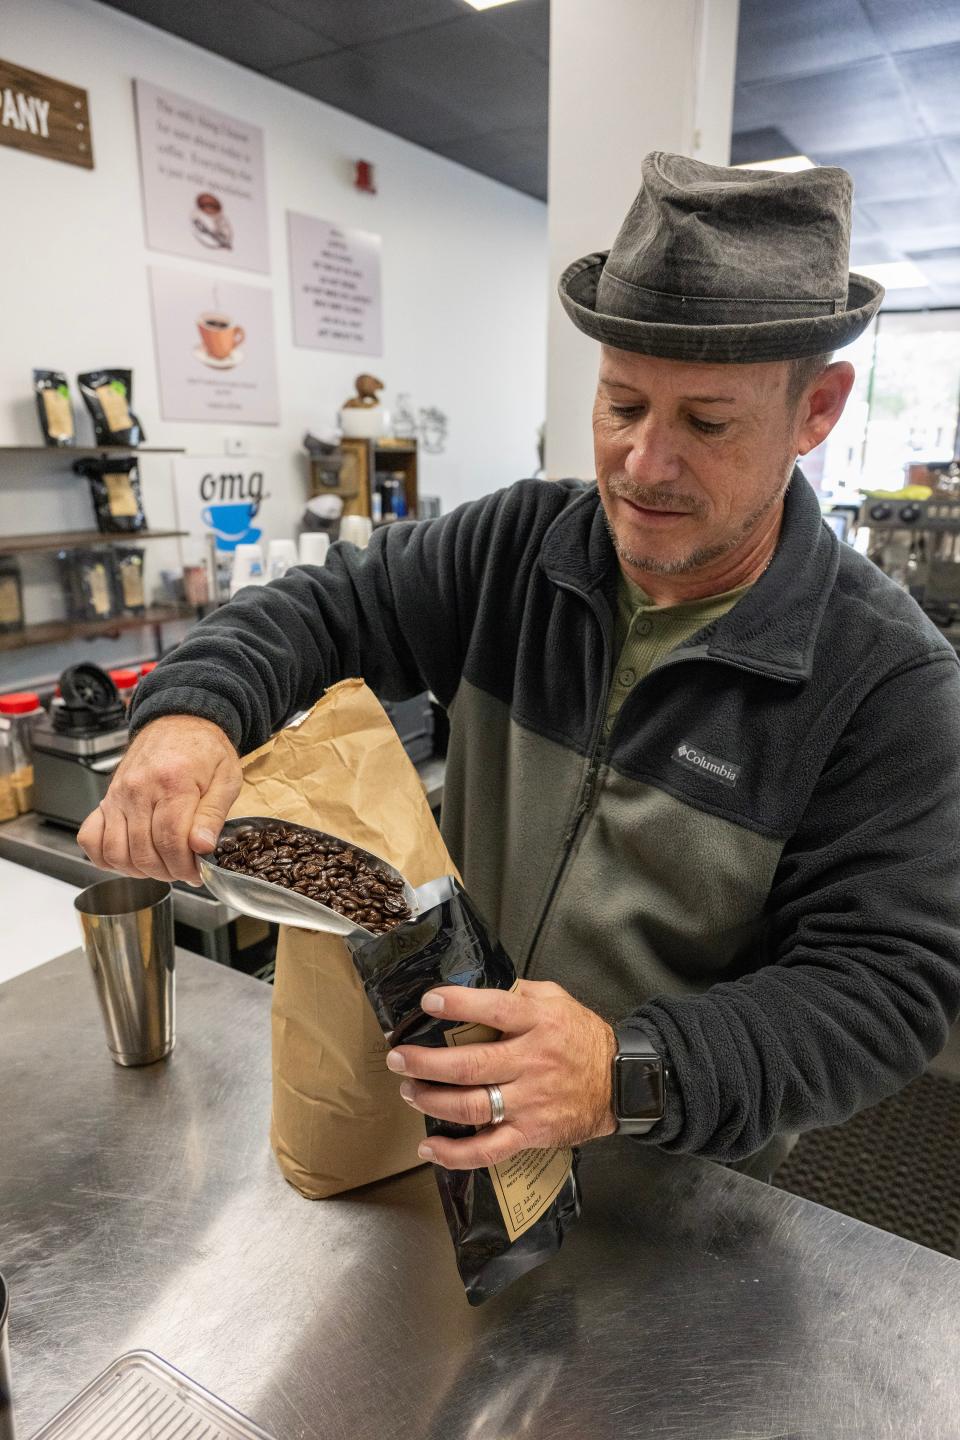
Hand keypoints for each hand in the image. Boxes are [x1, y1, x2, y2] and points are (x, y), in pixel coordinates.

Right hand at [77, 715, 240, 885]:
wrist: (181, 721)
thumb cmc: (205, 750)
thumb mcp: (226, 779)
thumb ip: (213, 815)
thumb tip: (202, 847)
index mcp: (173, 783)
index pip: (170, 841)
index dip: (185, 866)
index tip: (197, 872)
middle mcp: (139, 789)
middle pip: (144, 852)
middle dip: (168, 872)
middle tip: (184, 870)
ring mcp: (118, 795)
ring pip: (116, 852)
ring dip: (140, 870)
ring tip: (161, 864)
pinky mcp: (106, 799)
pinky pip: (90, 838)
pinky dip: (106, 857)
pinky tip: (131, 857)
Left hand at [386, 979, 617, 1168]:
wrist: (620, 1082)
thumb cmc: (581, 1035)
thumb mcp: (556, 999)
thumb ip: (518, 992)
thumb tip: (474, 986)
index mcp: (538, 1023)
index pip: (494, 1011)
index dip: (459, 1005)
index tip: (428, 1002)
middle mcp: (532, 1062)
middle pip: (471, 1065)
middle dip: (426, 1063)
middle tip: (398, 1058)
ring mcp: (530, 1102)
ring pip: (473, 1107)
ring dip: (433, 1100)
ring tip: (409, 1091)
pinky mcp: (531, 1133)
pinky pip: (489, 1150)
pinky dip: (455, 1154)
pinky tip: (429, 1147)